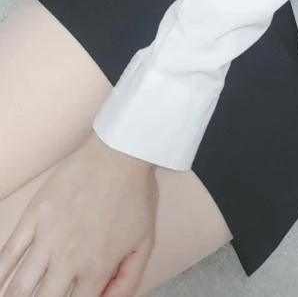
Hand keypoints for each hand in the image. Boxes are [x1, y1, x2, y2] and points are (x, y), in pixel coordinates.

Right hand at [0, 131, 158, 296]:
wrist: (121, 152)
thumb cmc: (135, 193)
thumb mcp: (144, 241)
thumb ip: (129, 281)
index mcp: (96, 267)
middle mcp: (67, 258)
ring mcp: (47, 236)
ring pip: (19, 286)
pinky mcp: (34, 215)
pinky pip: (8, 253)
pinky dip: (0, 274)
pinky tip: (0, 285)